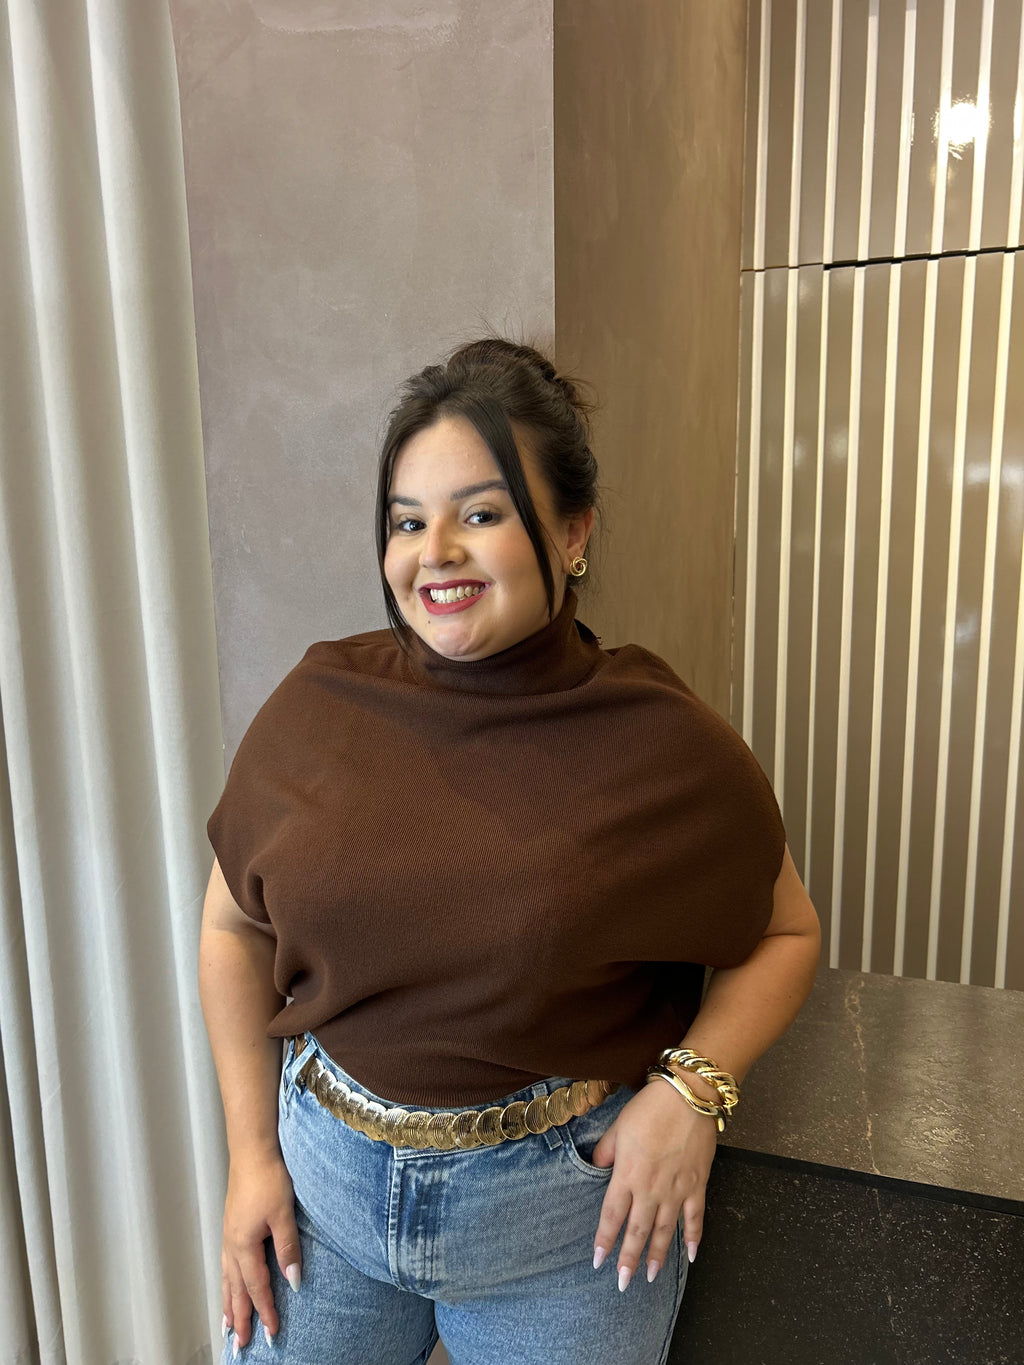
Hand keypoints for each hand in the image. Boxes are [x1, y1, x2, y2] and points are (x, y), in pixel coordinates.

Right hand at [222, 1149, 301, 1349]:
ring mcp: (228, 1235)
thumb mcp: (283, 1214)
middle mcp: (232, 1244)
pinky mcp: (231, 1225)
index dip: (265, 1311)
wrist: (252, 1150)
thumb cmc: (268, 1177)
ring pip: (227, 1279)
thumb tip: (293, 1281)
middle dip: (240, 1318)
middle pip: (236, 1290)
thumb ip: (288, 1249)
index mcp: (244, 1245)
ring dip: (229, 1304)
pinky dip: (226, 1282)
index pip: (256, 1287)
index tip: (271, 1334)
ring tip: (228, 1325)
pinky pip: (225, 1264)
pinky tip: (228, 1284)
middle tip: (241, 1345)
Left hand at [589, 1079, 717, 1288]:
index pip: (612, 1216)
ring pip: (664, 1231)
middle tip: (623, 1283)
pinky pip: (695, 1218)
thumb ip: (606, 1152)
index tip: (598, 1261)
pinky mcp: (697, 1185)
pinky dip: (693, 1239)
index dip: (604, 1240)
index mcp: (627, 1175)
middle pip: (637, 1232)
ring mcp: (676, 1190)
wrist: (687, 1097)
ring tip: (650, 1277)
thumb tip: (597, 1168)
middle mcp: (650, 1189)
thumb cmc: (648, 1109)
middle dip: (629, 1259)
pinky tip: (690, 1256)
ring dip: (657, 1256)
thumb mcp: (617, 1127)